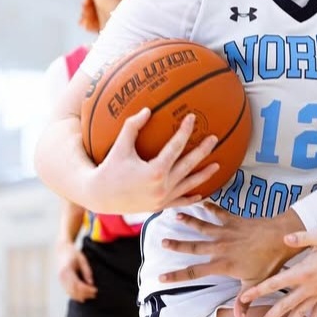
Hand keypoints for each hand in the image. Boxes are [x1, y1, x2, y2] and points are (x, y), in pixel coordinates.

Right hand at [56, 243, 97, 302]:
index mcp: (67, 271)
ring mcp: (60, 280)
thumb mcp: (82, 260)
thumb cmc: (74, 254)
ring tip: (90, 296)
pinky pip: (67, 291)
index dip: (87, 289)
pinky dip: (75, 295)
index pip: (77, 284)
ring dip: (80, 296)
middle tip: (95, 295)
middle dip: (85, 294)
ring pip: (70, 292)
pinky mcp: (61, 281)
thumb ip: (87, 272)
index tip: (95, 290)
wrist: (62, 250)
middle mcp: (62, 277)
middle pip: (74, 290)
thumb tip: (91, 283)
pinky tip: (82, 297)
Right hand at [86, 109, 219, 213]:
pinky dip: (191, 198)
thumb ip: (133, 126)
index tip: (192, 118)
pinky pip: (179, 202)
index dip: (185, 131)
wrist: (99, 196)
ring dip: (204, 175)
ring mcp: (163, 198)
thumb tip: (148, 109)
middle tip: (214, 139)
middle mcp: (162, 185)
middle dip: (203, 151)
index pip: (175, 147)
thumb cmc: (108, 168)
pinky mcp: (159, 206)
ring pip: (189, 185)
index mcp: (154, 170)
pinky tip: (202, 193)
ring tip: (217, 165)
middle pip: (188, 165)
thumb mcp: (120, 146)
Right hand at [158, 202, 301, 285]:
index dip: (177, 276)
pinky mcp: (234, 221)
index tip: (161, 277)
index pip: (195, 272)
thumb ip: (244, 301)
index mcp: (223, 264)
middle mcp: (221, 247)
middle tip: (162, 242)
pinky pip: (220, 213)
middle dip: (177, 245)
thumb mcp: (255, 284)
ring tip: (176, 214)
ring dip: (189, 221)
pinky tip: (202, 201)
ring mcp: (227, 232)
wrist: (280, 238)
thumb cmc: (269, 262)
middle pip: (194, 246)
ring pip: (203, 226)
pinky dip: (211, 207)